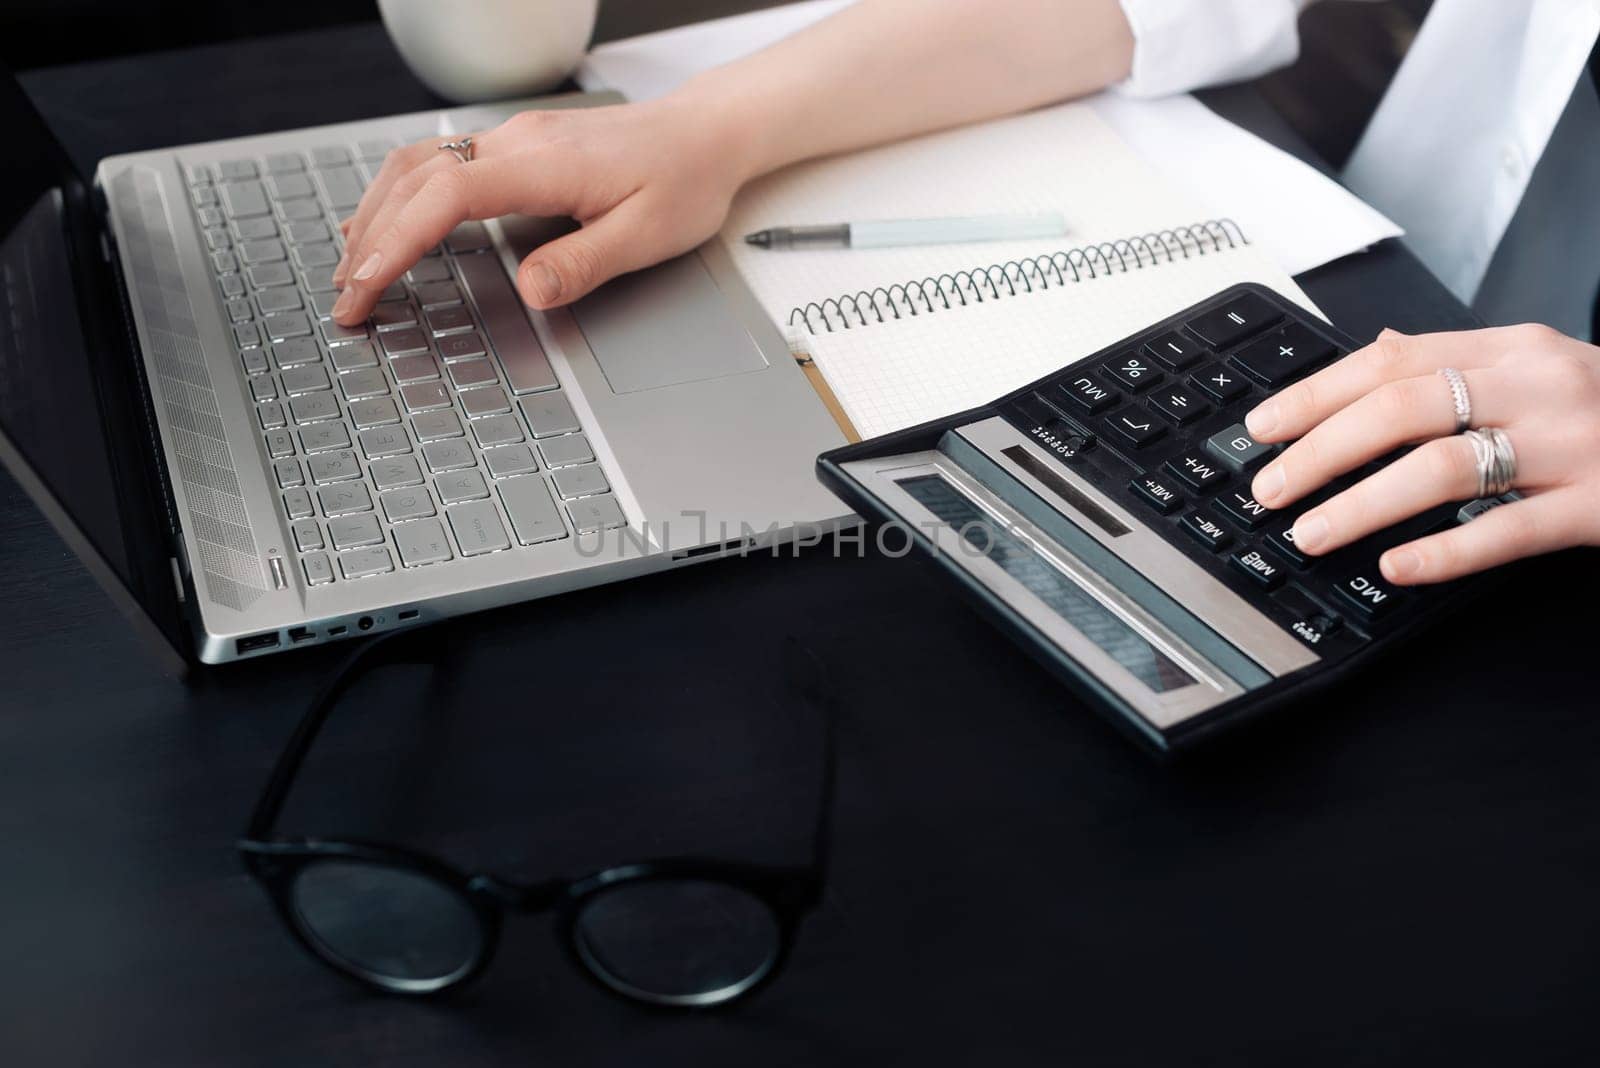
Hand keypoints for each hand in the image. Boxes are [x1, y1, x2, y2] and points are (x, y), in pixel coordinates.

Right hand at [331, 93, 755, 325]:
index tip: (367, 283)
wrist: (704, 134)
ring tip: (351, 269)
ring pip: (417, 167)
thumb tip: (530, 291)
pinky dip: (398, 197)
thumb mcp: (647, 236)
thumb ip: (584, 263)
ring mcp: (511, 139)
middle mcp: (517, 141)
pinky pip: (438, 165)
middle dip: (370, 240)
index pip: (446, 198)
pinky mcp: (514, 146)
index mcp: (544, 164)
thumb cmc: (684, 181)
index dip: (398, 242)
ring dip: (376, 216)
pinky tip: (381, 222)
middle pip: (415, 182)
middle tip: (347, 300)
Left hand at [1243, 324, 1599, 584]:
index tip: (1261, 429)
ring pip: (1444, 466)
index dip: (1315, 395)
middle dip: (1320, 451)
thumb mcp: (1538, 368)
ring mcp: (1573, 443)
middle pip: (1403, 408)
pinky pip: (1510, 530)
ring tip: (1311, 533)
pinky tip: (1398, 567)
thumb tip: (1373, 349)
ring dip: (1362, 502)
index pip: (1389, 361)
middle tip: (1270, 489)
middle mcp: (1539, 384)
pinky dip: (1445, 551)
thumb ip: (1458, 363)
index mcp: (1512, 348)